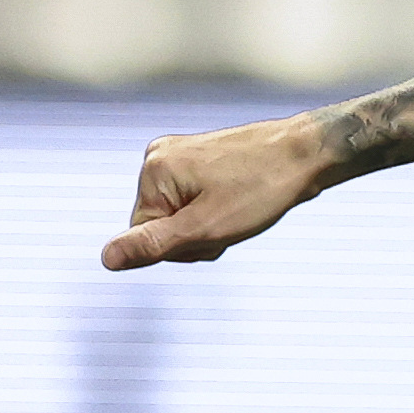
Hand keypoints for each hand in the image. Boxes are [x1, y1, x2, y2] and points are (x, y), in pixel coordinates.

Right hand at [105, 115, 327, 269]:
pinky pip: (195, 202)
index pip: (144, 236)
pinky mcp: (199, 158)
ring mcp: (179, 154)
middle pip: (161, 226)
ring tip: (240, 210)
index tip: (216, 230)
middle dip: (196, 236)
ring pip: (181, 217)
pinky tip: (240, 202)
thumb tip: (106, 259)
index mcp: (152, 170)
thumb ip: (154, 245)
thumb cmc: (261, 189)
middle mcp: (158, 156)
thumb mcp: (205, 228)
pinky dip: (216, 212)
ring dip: (209, 226)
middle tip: (232, 220)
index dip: (183, 246)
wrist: (306, 153)